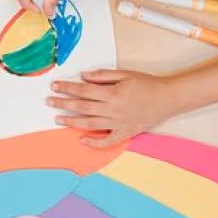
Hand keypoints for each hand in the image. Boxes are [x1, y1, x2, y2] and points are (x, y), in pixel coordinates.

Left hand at [48, 69, 184, 145]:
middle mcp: (113, 110)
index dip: (67, 88)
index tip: (55, 86)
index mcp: (113, 93)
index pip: (83, 90)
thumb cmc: (147, 84)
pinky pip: (107, 141)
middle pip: (82, 107)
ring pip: (90, 124)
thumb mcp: (125, 74)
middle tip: (49, 101)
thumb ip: (103, 75)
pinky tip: (82, 140)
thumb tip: (84, 76)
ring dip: (72, 121)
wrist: (168, 98)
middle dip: (63, 104)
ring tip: (57, 119)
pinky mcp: (125, 132)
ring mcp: (119, 123)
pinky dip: (94, 143)